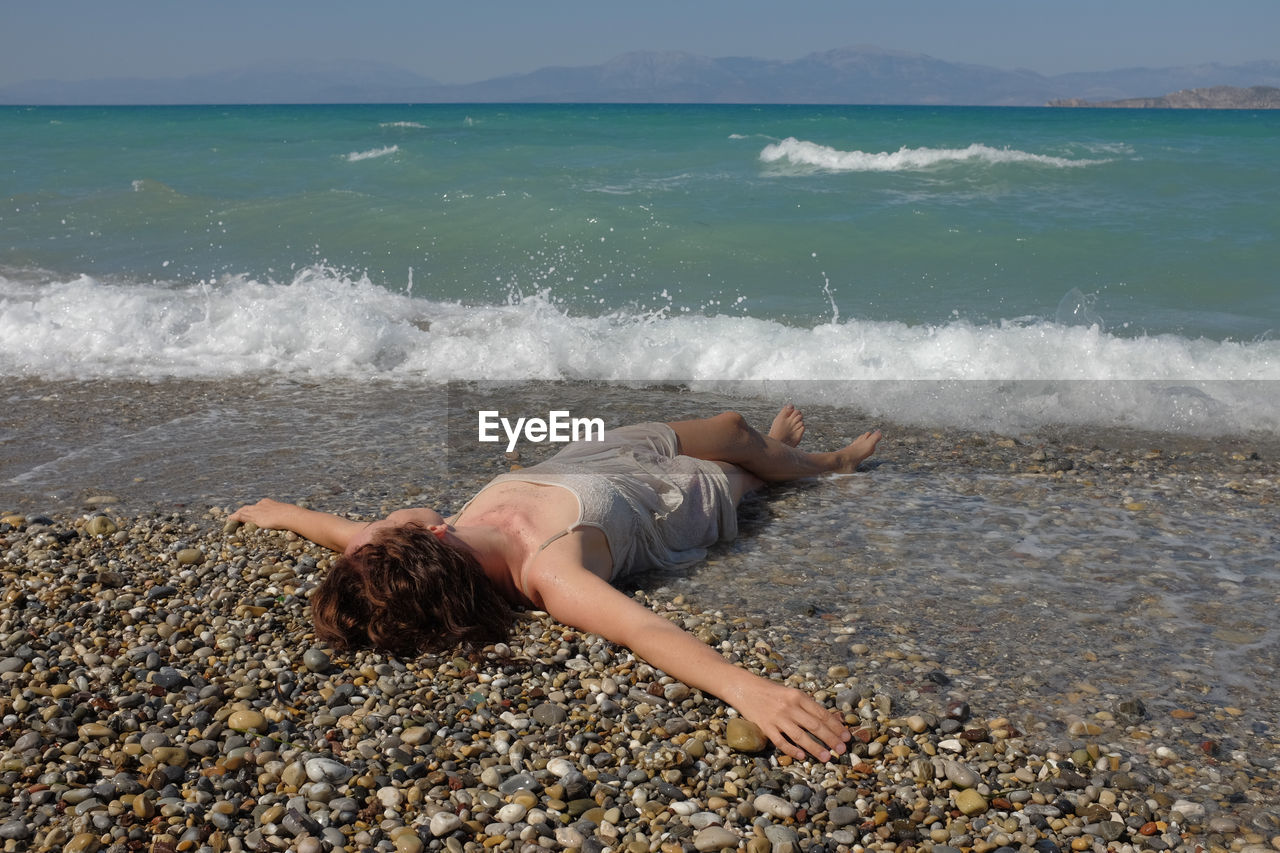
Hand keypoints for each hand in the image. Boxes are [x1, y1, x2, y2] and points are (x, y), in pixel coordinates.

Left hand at [229, 498, 295, 529]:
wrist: (288, 515)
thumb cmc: (291, 515)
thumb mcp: (286, 513)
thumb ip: (284, 515)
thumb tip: (290, 518)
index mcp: (268, 502)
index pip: (257, 506)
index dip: (252, 509)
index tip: (250, 512)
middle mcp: (260, 505)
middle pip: (248, 507)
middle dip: (242, 510)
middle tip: (237, 514)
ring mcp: (256, 510)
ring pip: (243, 511)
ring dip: (237, 514)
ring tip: (231, 517)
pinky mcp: (254, 517)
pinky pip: (241, 516)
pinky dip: (235, 517)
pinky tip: (230, 519)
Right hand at [731, 678, 849, 761]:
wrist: (745, 688)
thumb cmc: (773, 692)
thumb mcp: (792, 694)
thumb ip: (808, 706)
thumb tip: (832, 720)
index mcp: (798, 696)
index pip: (822, 714)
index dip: (836, 726)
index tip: (846, 737)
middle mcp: (789, 707)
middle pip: (814, 726)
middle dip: (830, 739)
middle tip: (841, 750)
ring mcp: (777, 718)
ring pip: (800, 736)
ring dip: (815, 748)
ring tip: (827, 757)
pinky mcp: (765, 727)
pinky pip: (781, 742)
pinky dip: (792, 750)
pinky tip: (802, 756)